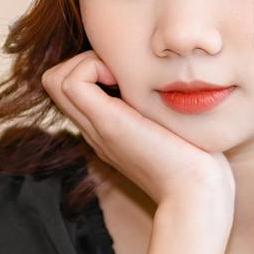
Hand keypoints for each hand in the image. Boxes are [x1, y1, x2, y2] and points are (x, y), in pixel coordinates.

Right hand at [41, 51, 233, 215]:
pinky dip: (92, 66)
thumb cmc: (199, 162)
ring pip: (55, 79)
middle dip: (84, 60)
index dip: (92, 67)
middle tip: (122, 70)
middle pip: (55, 81)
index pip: (73, 87)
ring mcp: (97, 128)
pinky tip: (127, 81)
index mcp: (107, 130)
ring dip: (86, 61)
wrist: (197, 194)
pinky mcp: (109, 124)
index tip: (128, 74)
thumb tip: (171, 83)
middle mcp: (94, 129)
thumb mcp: (174, 127)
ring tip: (123, 75)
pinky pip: (72, 82)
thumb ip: (163, 110)